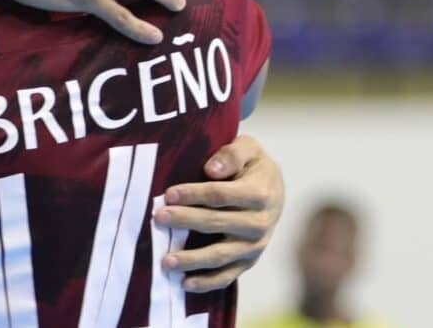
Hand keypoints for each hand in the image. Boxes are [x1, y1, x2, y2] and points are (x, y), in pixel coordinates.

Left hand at [155, 135, 284, 292]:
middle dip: (185, 221)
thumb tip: (212, 169)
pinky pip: (228, 276)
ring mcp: (254, 246)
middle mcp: (260, 223)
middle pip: (217, 224)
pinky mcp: (248, 261)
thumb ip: (232, 154)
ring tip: (166, 261)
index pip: (221, 195)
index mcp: (260, 194)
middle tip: (158, 218)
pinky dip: (207, 282)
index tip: (168, 194)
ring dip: (192, 259)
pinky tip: (185, 284)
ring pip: (221, 255)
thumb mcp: (249, 148)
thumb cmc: (252, 165)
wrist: (273, 190)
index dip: (194, 195)